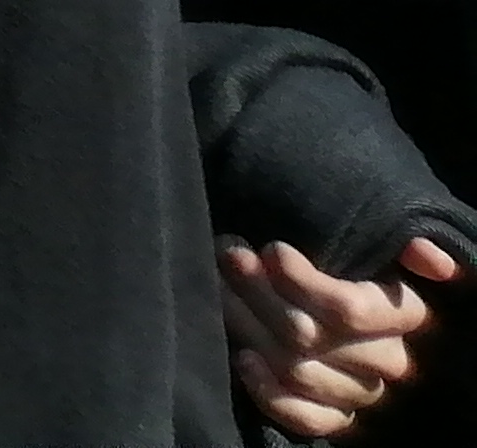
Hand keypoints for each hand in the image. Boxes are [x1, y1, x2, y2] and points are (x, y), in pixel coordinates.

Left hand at [223, 236, 446, 435]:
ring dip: (247, 327)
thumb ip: (401, 245)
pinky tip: (241, 358)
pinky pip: (303, 417)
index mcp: (402, 315)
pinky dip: (267, 391)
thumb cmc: (324, 254)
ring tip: (218, 290)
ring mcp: (360, 391)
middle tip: (228, 259)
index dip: (301, 281)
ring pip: (296, 369)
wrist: (296, 286)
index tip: (269, 249)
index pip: (348, 309)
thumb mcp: (361, 238)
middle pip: (309, 335)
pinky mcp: (333, 416)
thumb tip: (438, 264)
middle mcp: (387, 359)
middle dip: (258, 294)